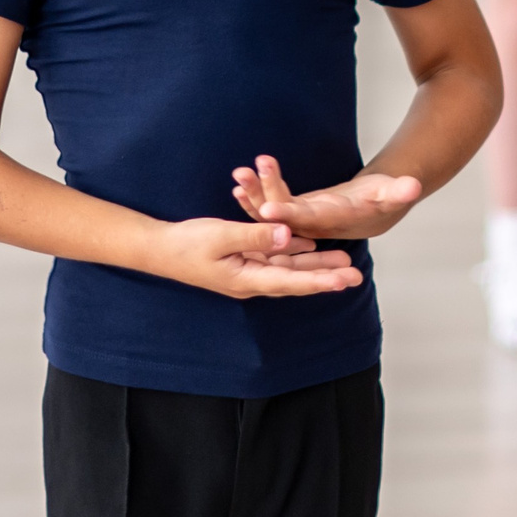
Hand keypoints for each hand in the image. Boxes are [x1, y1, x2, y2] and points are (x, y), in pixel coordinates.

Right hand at [148, 214, 363, 299]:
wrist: (160, 249)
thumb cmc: (186, 243)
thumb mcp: (221, 235)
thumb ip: (256, 235)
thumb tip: (289, 236)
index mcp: (247, 279)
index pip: (291, 282)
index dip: (320, 280)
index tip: (345, 280)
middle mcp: (251, 281)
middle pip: (296, 279)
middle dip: (326, 275)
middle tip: (356, 274)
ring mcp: (247, 272)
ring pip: (288, 269)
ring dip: (315, 265)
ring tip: (343, 259)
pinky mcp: (243, 262)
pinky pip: (274, 259)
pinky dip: (293, 253)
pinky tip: (310, 246)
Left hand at [230, 154, 422, 242]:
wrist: (374, 211)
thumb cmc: (384, 198)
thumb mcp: (392, 192)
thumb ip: (399, 191)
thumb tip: (412, 187)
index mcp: (334, 220)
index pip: (308, 218)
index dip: (288, 213)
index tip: (267, 208)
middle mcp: (314, 225)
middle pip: (283, 213)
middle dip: (260, 198)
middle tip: (241, 180)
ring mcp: (302, 221)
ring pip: (272, 209)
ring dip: (254, 193)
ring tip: (237, 173)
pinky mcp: (296, 214)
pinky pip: (271, 205)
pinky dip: (255, 196)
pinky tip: (238, 184)